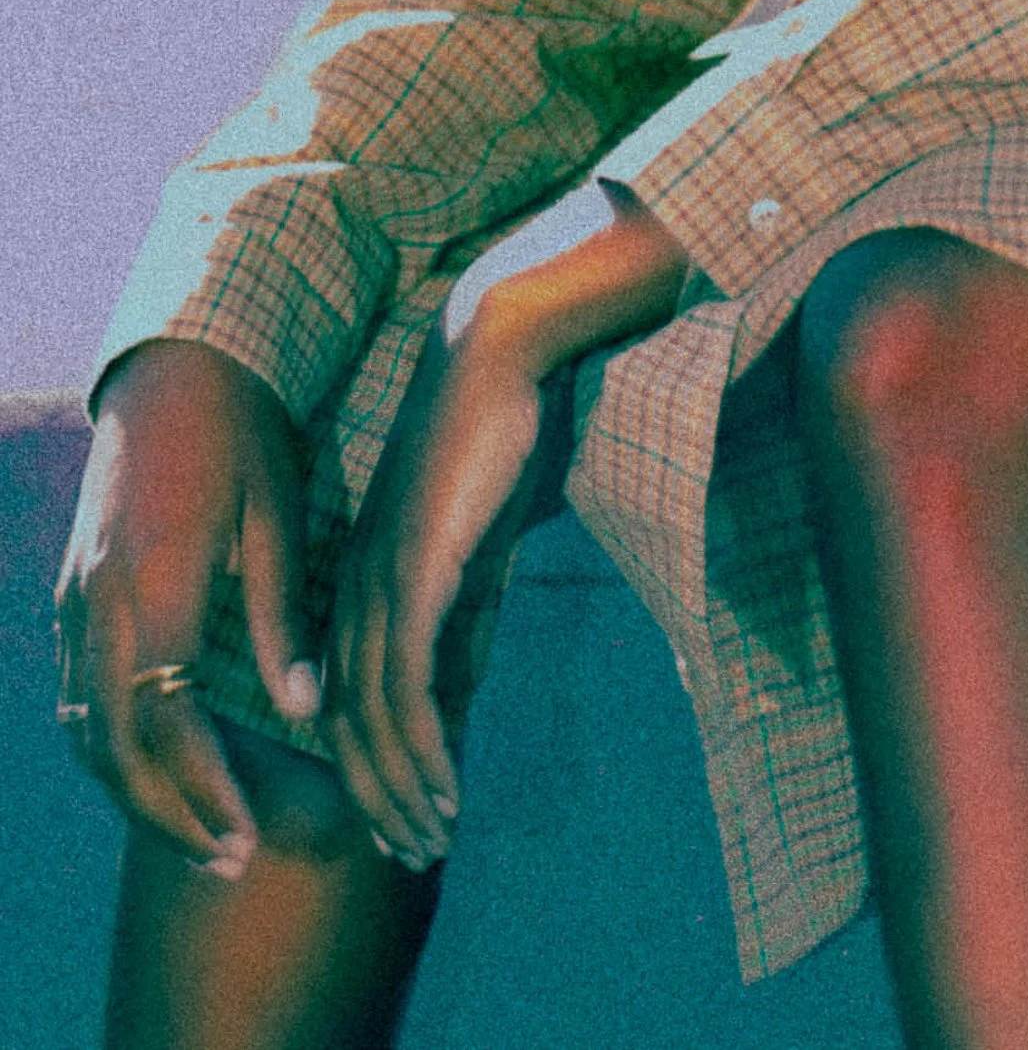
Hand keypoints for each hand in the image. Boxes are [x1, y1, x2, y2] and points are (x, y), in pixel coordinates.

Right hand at [54, 340, 321, 879]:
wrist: (175, 367)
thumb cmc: (242, 433)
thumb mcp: (276, 517)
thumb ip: (280, 619)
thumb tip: (305, 709)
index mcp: (154, 584)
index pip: (166, 721)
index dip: (204, 790)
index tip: (247, 838)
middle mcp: (99, 600)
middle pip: (112, 745)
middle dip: (167, 814)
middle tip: (230, 862)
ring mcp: (75, 597)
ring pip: (84, 727)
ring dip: (135, 792)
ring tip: (201, 836)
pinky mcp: (72, 590)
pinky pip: (79, 691)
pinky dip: (112, 746)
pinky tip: (160, 770)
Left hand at [322, 317, 567, 871]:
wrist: (498, 354)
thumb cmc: (496, 431)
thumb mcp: (478, 540)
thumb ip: (464, 607)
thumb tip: (460, 676)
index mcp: (364, 574)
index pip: (351, 694)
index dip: (372, 763)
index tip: (403, 815)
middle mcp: (357, 586)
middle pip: (350, 722)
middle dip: (379, 796)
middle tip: (413, 855)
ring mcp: (379, 581)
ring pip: (372, 719)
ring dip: (403, 790)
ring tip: (434, 841)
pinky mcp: (412, 574)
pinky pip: (404, 688)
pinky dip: (421, 752)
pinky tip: (447, 790)